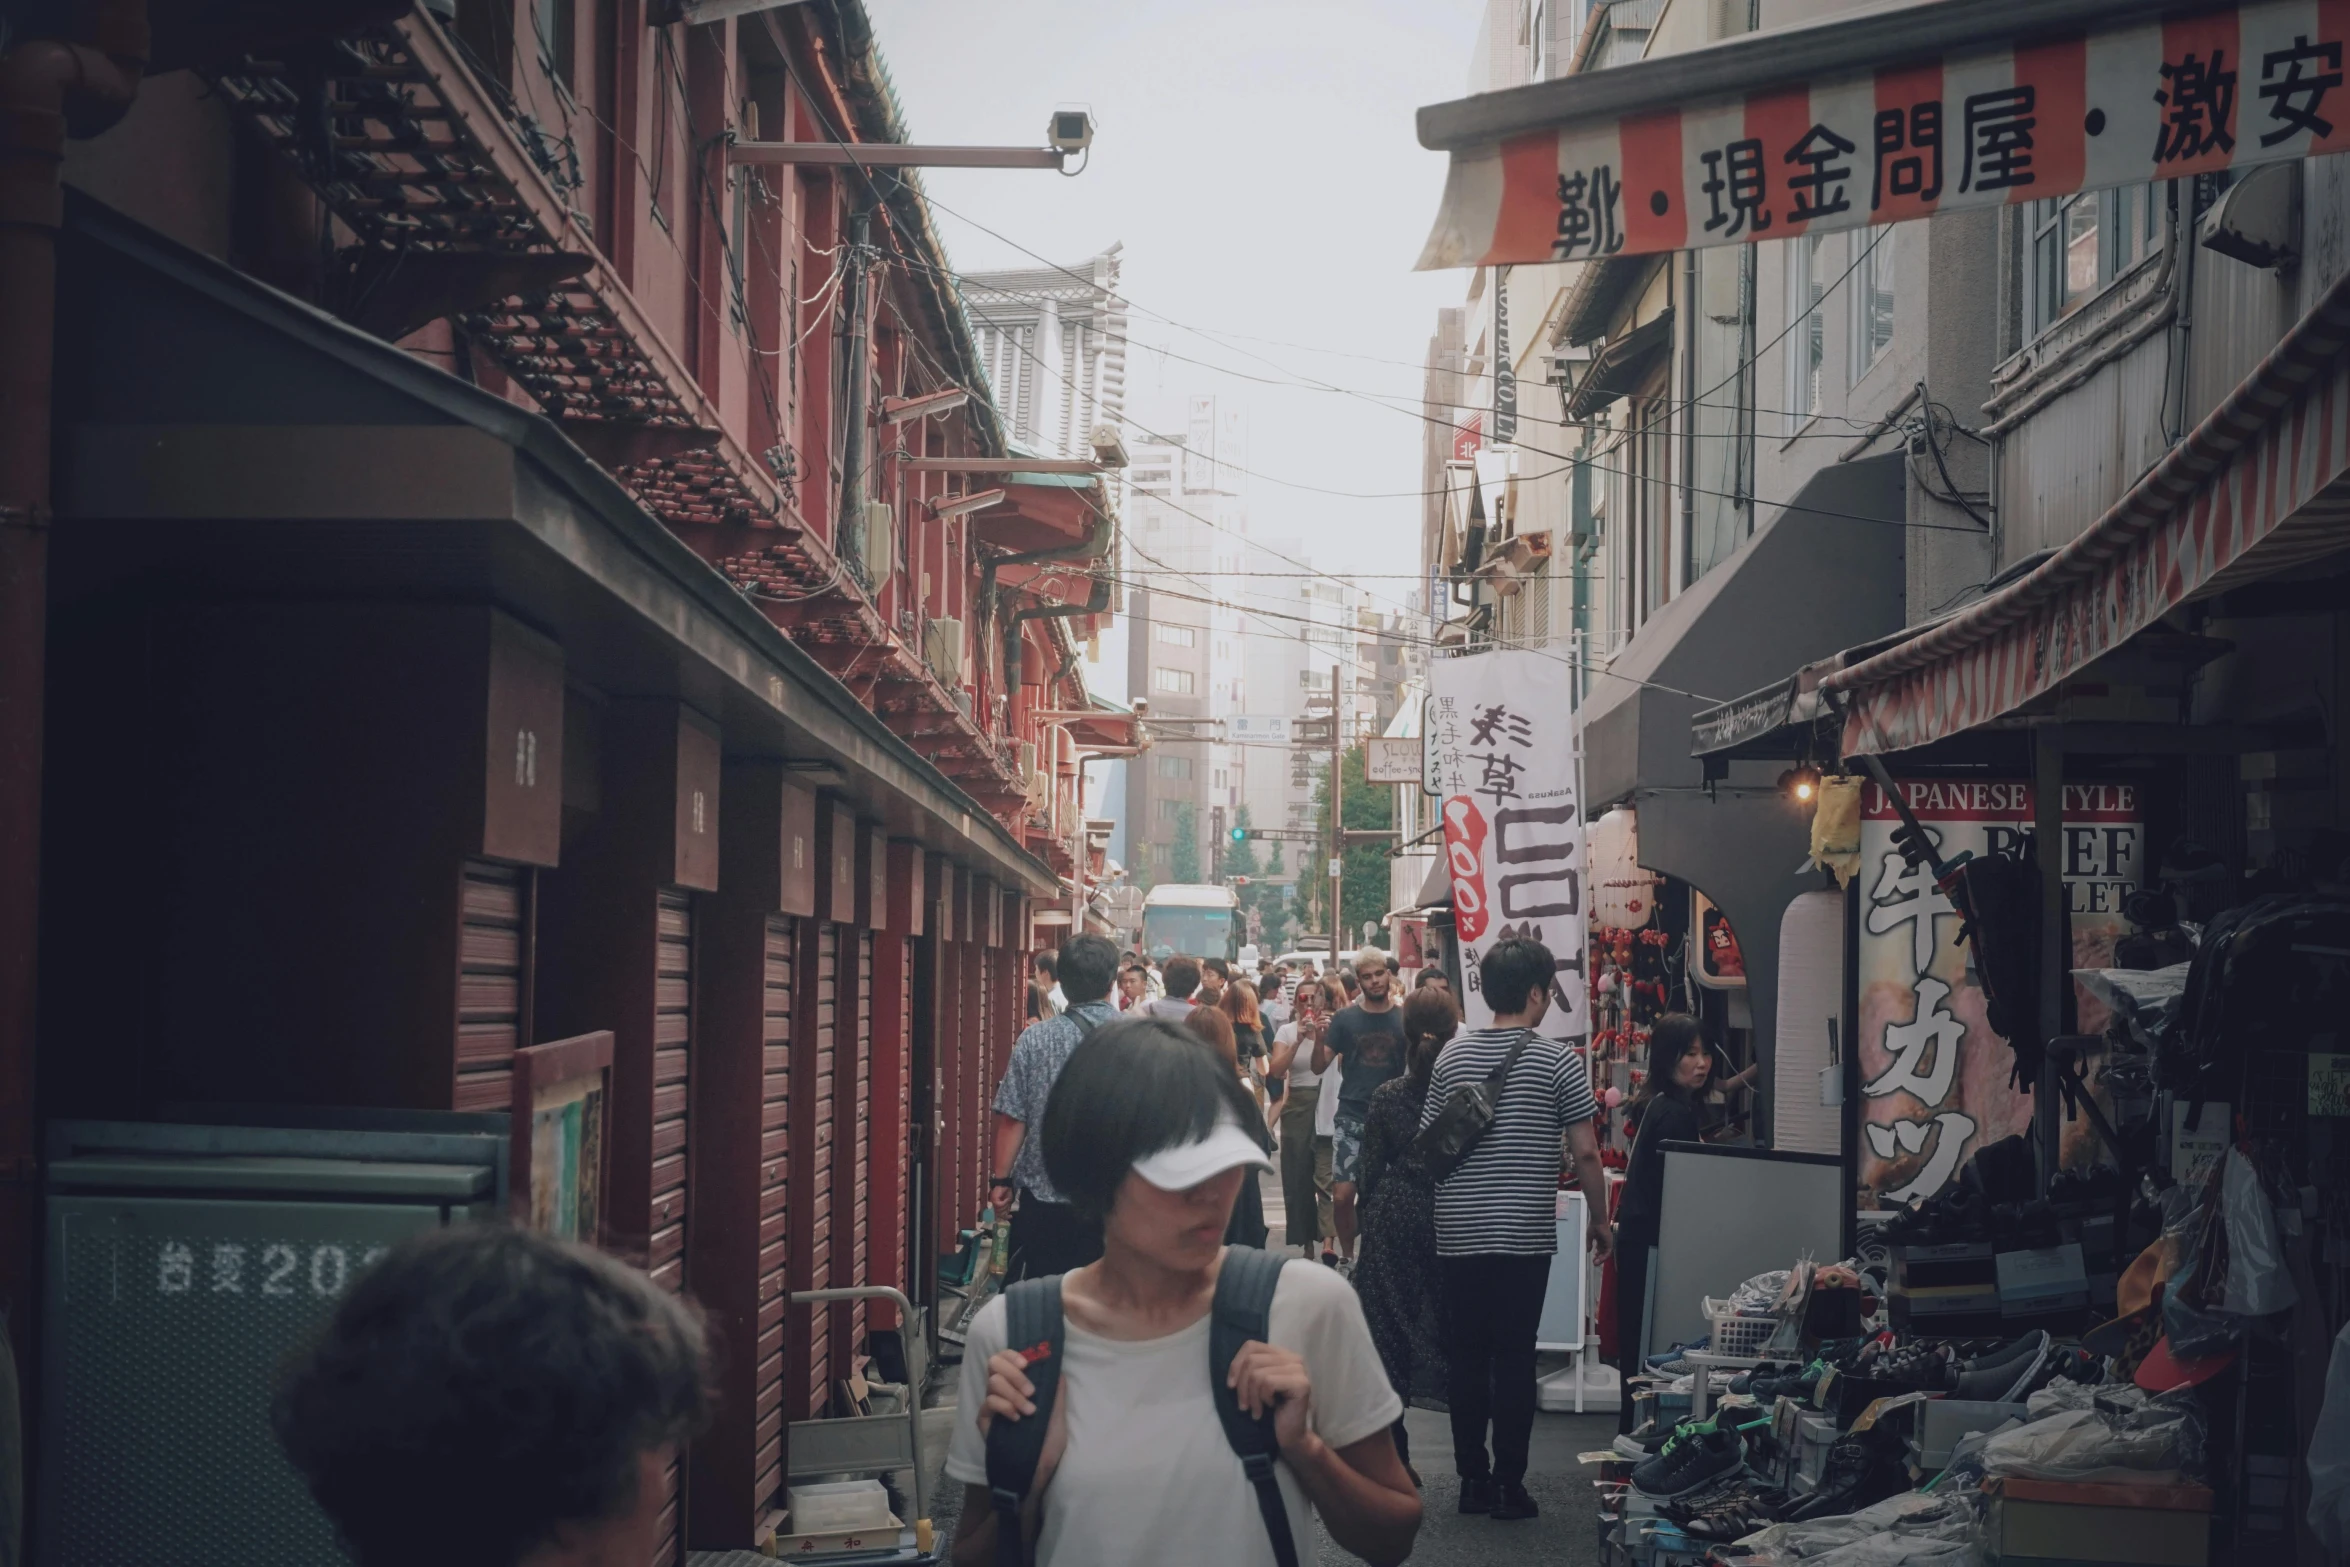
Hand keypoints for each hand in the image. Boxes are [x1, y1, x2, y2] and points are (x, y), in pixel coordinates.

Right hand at [976, 1346, 1070, 1496]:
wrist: (1035, 1475)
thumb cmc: (1047, 1448)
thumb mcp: (1058, 1418)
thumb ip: (1056, 1393)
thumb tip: (1058, 1368)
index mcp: (1019, 1387)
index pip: (1006, 1358)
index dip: (1013, 1355)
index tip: (1027, 1363)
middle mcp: (1003, 1393)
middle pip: (994, 1363)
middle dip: (1014, 1373)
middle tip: (1031, 1391)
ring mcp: (992, 1407)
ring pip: (993, 1382)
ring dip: (1014, 1393)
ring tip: (1029, 1411)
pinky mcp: (984, 1422)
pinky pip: (988, 1403)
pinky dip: (1004, 1406)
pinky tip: (1017, 1419)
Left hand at [989, 1182, 1015, 1214]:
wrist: (1004, 1184)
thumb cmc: (1007, 1192)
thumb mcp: (1008, 1202)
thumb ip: (1006, 1208)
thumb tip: (1006, 1215)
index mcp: (995, 1207)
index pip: (997, 1215)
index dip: (1004, 1217)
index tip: (1010, 1216)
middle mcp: (992, 1206)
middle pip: (999, 1214)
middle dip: (1006, 1211)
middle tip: (1009, 1205)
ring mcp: (992, 1203)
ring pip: (999, 1210)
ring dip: (1006, 1206)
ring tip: (1008, 1200)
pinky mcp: (993, 1200)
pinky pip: (1000, 1205)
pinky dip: (1005, 1202)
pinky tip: (1007, 1199)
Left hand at [1227, 1341, 1316, 1460]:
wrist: (1290, 1436)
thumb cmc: (1271, 1411)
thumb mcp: (1255, 1385)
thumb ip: (1249, 1369)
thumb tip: (1233, 1366)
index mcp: (1281, 1355)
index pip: (1251, 1346)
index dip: (1236, 1364)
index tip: (1230, 1385)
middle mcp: (1293, 1358)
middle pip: (1252, 1361)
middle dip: (1242, 1386)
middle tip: (1244, 1406)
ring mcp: (1299, 1370)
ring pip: (1258, 1374)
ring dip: (1252, 1397)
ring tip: (1256, 1410)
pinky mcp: (1301, 1383)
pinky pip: (1268, 1383)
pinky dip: (1263, 1399)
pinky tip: (1270, 1408)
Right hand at [1587, 1219, 1614, 1262]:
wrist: (1597, 1220)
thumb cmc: (1593, 1226)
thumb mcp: (1589, 1237)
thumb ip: (1589, 1244)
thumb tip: (1588, 1251)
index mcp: (1600, 1239)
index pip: (1600, 1250)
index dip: (1597, 1255)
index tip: (1593, 1259)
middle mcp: (1605, 1241)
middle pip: (1603, 1252)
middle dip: (1599, 1258)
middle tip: (1594, 1263)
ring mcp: (1608, 1242)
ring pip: (1606, 1253)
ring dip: (1601, 1259)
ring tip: (1596, 1263)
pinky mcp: (1610, 1242)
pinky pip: (1608, 1251)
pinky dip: (1604, 1256)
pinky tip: (1600, 1259)